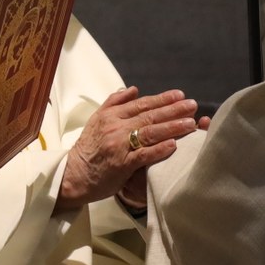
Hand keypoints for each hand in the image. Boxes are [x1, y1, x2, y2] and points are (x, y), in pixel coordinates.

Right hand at [56, 87, 198, 213]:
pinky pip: (143, 155)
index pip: (141, 104)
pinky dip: (159, 149)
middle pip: (149, 116)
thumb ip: (114, 102)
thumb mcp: (96, 119)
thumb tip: (133, 88)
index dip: (162, 99)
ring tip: (191, 123)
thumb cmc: (87, 149)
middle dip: (173, 110)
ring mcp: (119, 145)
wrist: (72, 175)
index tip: (180, 95)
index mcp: (111, 115)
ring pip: (150, 133)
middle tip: (192, 105)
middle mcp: (116, 127)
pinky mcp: (121, 164)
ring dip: (172, 127)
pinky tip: (174, 144)